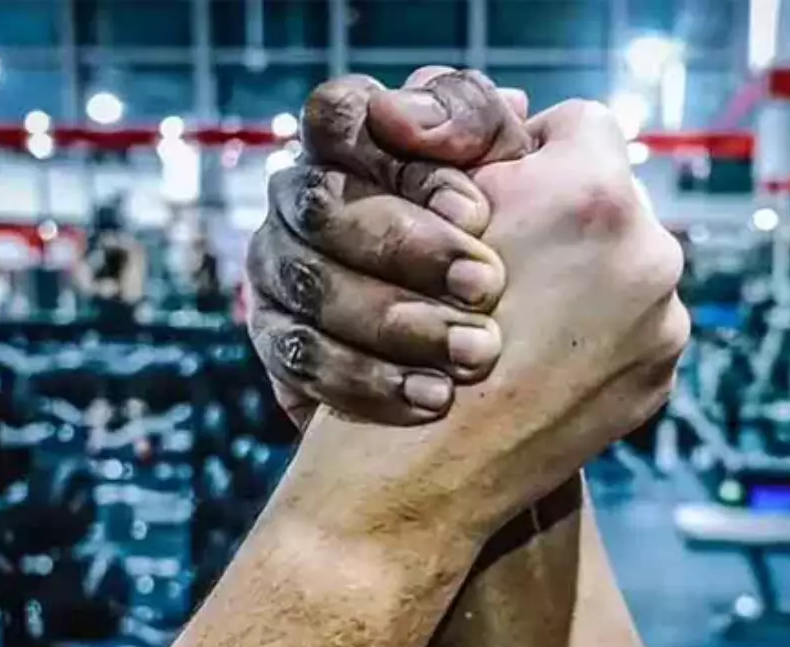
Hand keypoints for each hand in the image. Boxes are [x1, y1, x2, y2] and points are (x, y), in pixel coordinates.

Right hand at [246, 69, 532, 426]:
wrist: (497, 367)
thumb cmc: (506, 245)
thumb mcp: (512, 174)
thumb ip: (476, 124)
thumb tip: (418, 106)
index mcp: (352, 142)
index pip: (338, 115)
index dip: (402, 160)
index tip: (477, 210)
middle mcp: (303, 198)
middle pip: (321, 204)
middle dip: (407, 246)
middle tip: (488, 285)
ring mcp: (281, 269)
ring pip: (309, 283)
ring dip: (396, 320)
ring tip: (475, 352)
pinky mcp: (278, 342)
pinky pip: (302, 358)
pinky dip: (371, 380)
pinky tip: (433, 397)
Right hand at [293, 98, 685, 536]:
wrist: (421, 474)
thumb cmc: (400, 335)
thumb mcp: (423, 212)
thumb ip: (487, 155)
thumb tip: (521, 125)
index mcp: (592, 193)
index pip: (579, 124)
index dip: (529, 154)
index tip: (494, 195)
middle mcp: (650, 252)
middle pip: (609, 198)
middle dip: (561, 221)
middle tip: (499, 261)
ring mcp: (664, 323)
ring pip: (624, 265)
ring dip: (580, 280)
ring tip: (515, 319)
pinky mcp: (660, 379)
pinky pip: (633, 327)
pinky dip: (592, 337)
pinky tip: (536, 361)